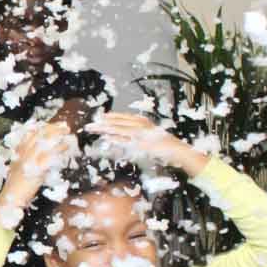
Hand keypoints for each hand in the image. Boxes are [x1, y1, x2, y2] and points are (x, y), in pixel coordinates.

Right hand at [0, 121, 75, 225]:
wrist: (10, 201)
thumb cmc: (15, 191)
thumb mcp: (18, 172)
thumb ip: (27, 162)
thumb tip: (41, 156)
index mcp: (18, 155)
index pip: (29, 136)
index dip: (41, 129)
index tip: (51, 125)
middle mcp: (22, 156)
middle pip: (38, 136)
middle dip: (52, 129)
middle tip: (64, 126)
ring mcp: (28, 162)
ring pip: (44, 143)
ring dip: (57, 136)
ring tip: (68, 133)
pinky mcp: (36, 170)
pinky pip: (49, 156)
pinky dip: (59, 150)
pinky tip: (67, 147)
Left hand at [86, 112, 208, 174]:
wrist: (176, 150)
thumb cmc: (163, 146)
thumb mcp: (146, 139)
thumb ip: (133, 138)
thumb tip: (115, 138)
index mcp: (142, 121)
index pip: (123, 117)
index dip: (111, 117)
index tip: (100, 117)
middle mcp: (140, 124)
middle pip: (118, 122)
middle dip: (103, 123)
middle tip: (90, 125)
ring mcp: (140, 132)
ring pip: (119, 128)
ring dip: (105, 128)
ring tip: (94, 129)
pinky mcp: (140, 141)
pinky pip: (125, 139)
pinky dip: (116, 138)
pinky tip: (106, 138)